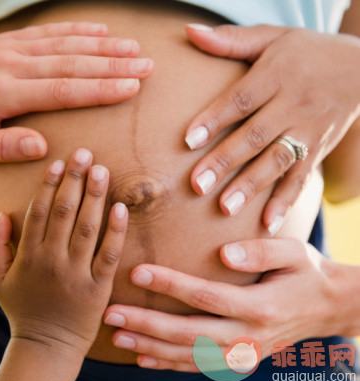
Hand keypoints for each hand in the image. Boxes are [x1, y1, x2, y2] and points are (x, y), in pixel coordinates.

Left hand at [0, 23, 153, 163]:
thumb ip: (1, 148)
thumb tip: (41, 146)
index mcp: (5, 94)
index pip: (63, 90)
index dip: (100, 88)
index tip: (131, 87)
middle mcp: (14, 66)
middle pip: (73, 64)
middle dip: (114, 64)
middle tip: (147, 65)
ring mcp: (14, 50)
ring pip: (66, 45)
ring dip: (103, 45)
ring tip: (135, 48)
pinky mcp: (12, 42)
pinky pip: (49, 32)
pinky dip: (77, 29)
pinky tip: (100, 29)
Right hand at [0, 149, 127, 354]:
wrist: (47, 346)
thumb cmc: (22, 309)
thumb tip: (2, 214)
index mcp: (28, 255)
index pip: (39, 211)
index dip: (49, 184)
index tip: (58, 162)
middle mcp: (52, 260)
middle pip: (64, 212)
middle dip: (74, 180)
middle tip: (84, 153)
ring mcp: (76, 273)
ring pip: (87, 227)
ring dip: (94, 196)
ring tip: (101, 170)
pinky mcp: (98, 287)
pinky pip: (109, 254)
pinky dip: (116, 230)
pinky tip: (120, 207)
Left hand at [103, 238, 345, 371]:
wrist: (328, 308)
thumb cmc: (307, 273)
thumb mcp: (295, 252)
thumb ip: (262, 251)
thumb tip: (224, 254)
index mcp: (259, 306)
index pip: (204, 295)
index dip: (170, 283)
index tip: (137, 270)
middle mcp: (248, 336)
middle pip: (188, 333)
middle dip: (146, 323)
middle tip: (111, 314)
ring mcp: (243, 353)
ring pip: (188, 355)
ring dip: (150, 346)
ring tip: (117, 336)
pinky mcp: (239, 360)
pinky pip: (199, 366)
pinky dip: (169, 364)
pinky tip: (143, 357)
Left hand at [183, 24, 359, 233]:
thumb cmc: (304, 52)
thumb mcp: (271, 37)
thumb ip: (230, 40)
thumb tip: (189, 31)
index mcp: (277, 74)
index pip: (241, 100)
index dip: (214, 119)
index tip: (188, 141)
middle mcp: (293, 104)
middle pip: (255, 136)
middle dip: (226, 162)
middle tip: (198, 186)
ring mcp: (308, 130)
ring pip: (277, 161)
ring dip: (251, 186)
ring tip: (225, 208)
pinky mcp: (318, 150)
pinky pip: (302, 178)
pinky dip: (286, 201)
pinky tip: (267, 223)